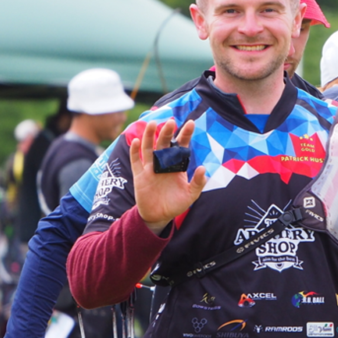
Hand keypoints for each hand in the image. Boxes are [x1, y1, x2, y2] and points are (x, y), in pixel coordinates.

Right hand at [131, 120, 206, 234]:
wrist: (159, 216)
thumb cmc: (176, 203)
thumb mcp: (191, 195)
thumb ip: (198, 182)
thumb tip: (202, 168)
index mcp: (177, 165)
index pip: (181, 146)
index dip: (185, 134)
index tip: (190, 123)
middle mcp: (163, 163)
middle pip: (164, 144)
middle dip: (167, 133)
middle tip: (171, 122)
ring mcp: (150, 168)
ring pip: (149, 148)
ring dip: (149, 136)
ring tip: (152, 124)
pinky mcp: (139, 175)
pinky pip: (136, 160)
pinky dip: (135, 151)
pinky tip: (136, 140)